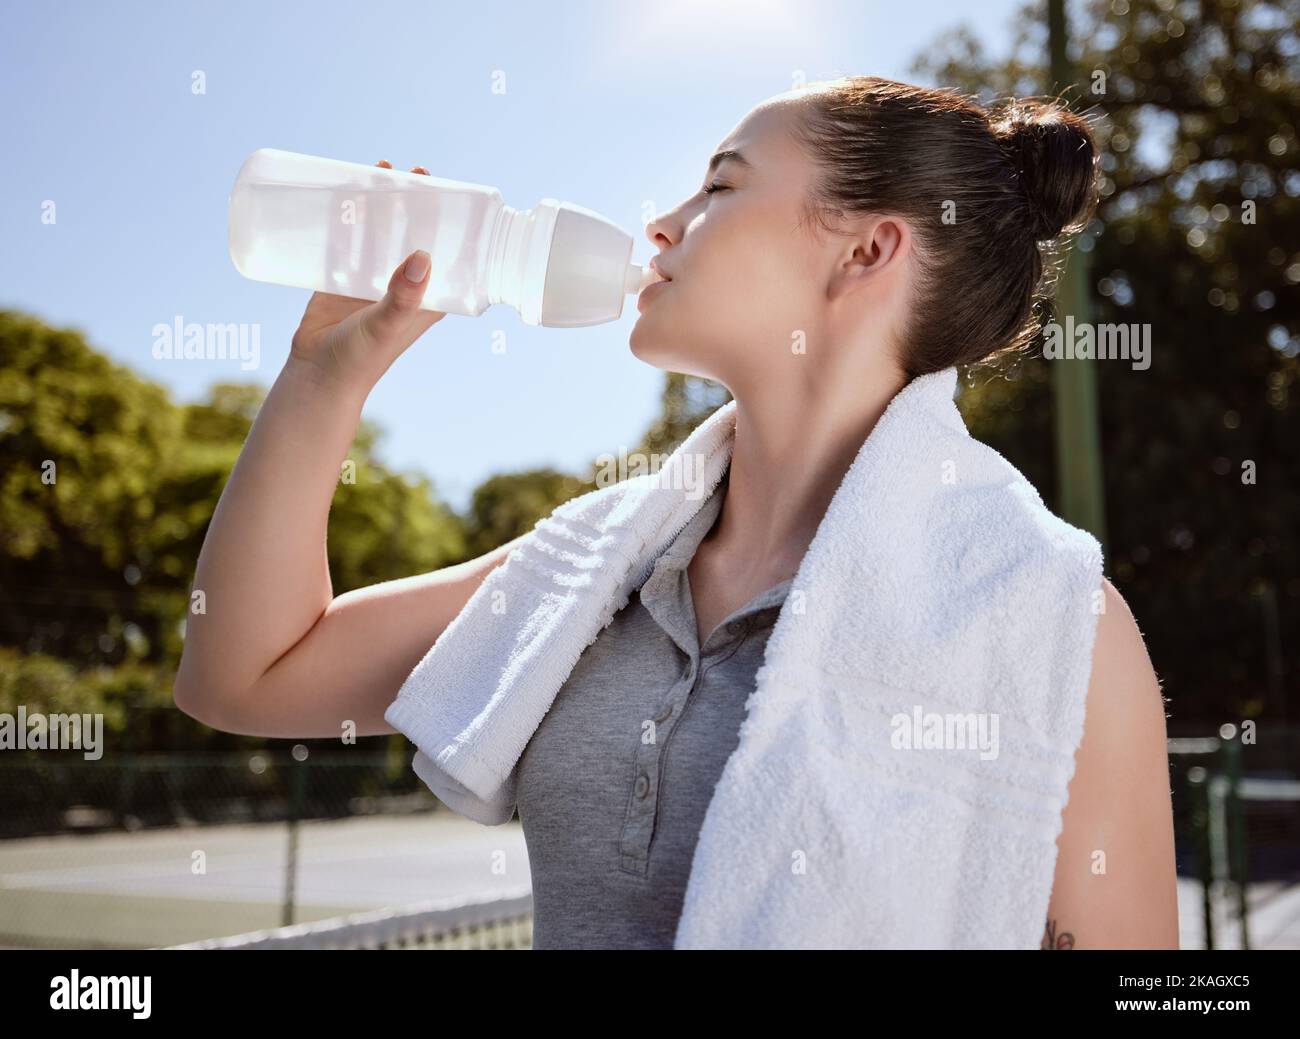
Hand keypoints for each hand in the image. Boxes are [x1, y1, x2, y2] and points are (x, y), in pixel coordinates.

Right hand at [289, 161, 445, 391]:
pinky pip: (345, 241)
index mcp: (424, 298)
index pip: (446, 255)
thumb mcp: (388, 324)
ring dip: (380, 205)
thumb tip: (424, 255)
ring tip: (379, 172)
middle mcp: (401, 286)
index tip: (452, 192)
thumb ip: (404, 295)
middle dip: (415, 204)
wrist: (317, 375)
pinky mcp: (338, 279)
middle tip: (412, 171)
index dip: (451, 225)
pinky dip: (345, 219)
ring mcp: (370, 281)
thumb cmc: (362, 358)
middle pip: (412, 235)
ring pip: (379, 233)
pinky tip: (341, 192)